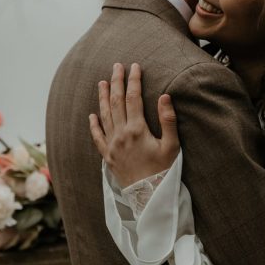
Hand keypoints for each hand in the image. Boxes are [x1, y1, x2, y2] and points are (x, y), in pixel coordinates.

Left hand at [89, 63, 179, 187]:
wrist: (149, 197)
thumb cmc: (164, 171)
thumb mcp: (172, 146)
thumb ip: (168, 120)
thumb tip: (165, 96)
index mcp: (137, 129)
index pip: (133, 98)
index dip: (134, 80)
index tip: (135, 66)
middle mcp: (121, 135)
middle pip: (116, 102)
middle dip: (116, 82)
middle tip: (116, 66)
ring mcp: (112, 145)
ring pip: (104, 115)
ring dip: (102, 97)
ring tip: (101, 82)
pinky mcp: (108, 157)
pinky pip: (97, 137)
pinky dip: (94, 125)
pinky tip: (92, 115)